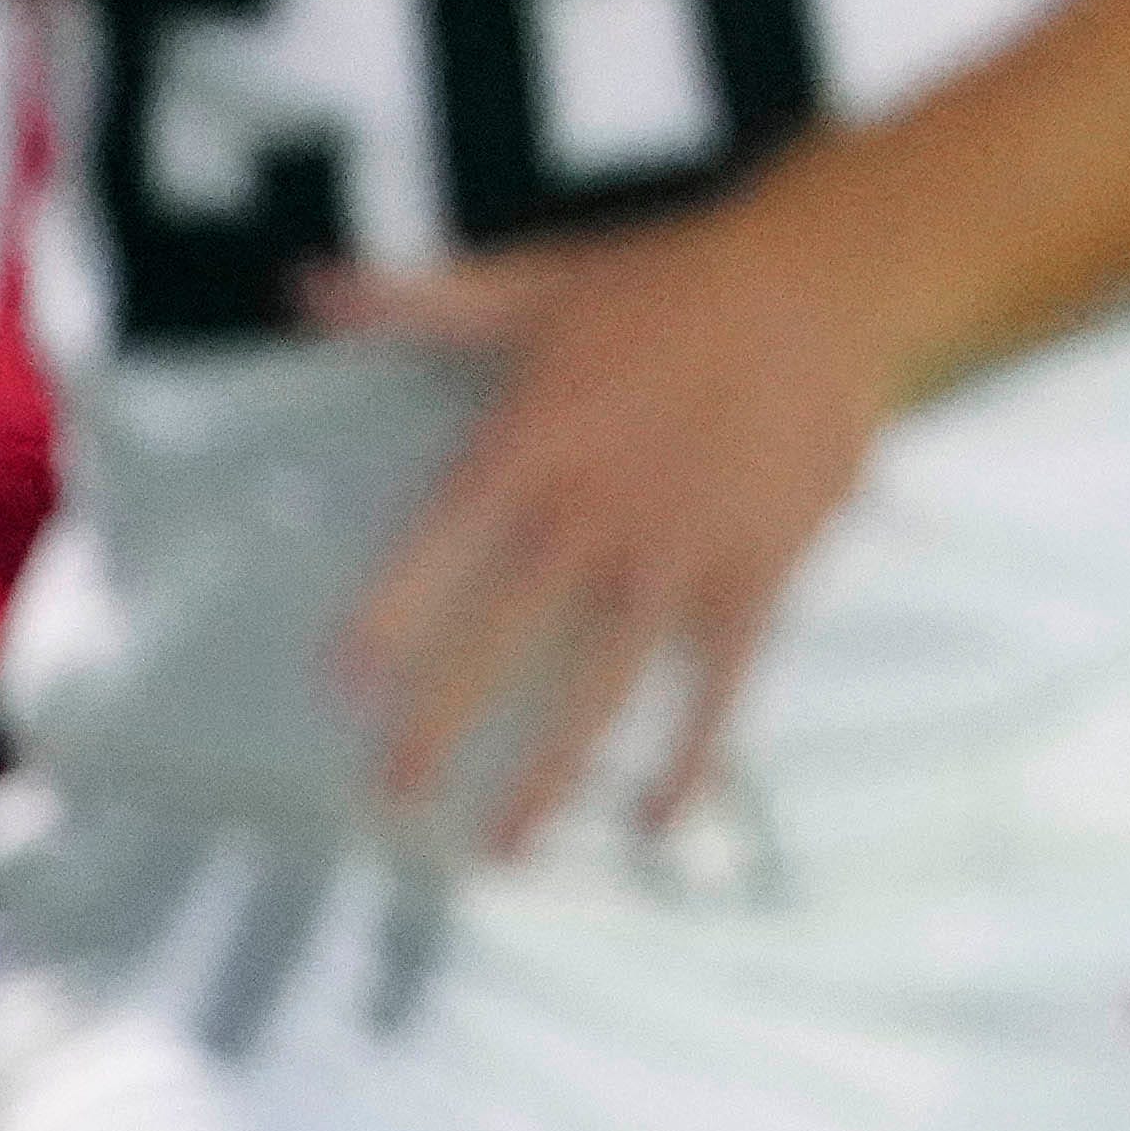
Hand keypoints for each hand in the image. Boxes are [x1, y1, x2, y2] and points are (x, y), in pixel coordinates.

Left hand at [311, 170, 929, 851]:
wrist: (820, 285)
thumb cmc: (667, 284)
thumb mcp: (533, 283)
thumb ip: (419, 300)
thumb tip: (308, 287)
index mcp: (529, 446)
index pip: (436, 548)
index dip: (390, 617)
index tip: (342, 689)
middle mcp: (594, 515)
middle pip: (504, 642)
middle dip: (444, 725)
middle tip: (395, 797)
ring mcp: (678, 554)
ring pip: (600, 687)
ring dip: (549, 772)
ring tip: (503, 848)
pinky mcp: (755, 575)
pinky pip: (719, 686)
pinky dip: (691, 757)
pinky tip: (658, 820)